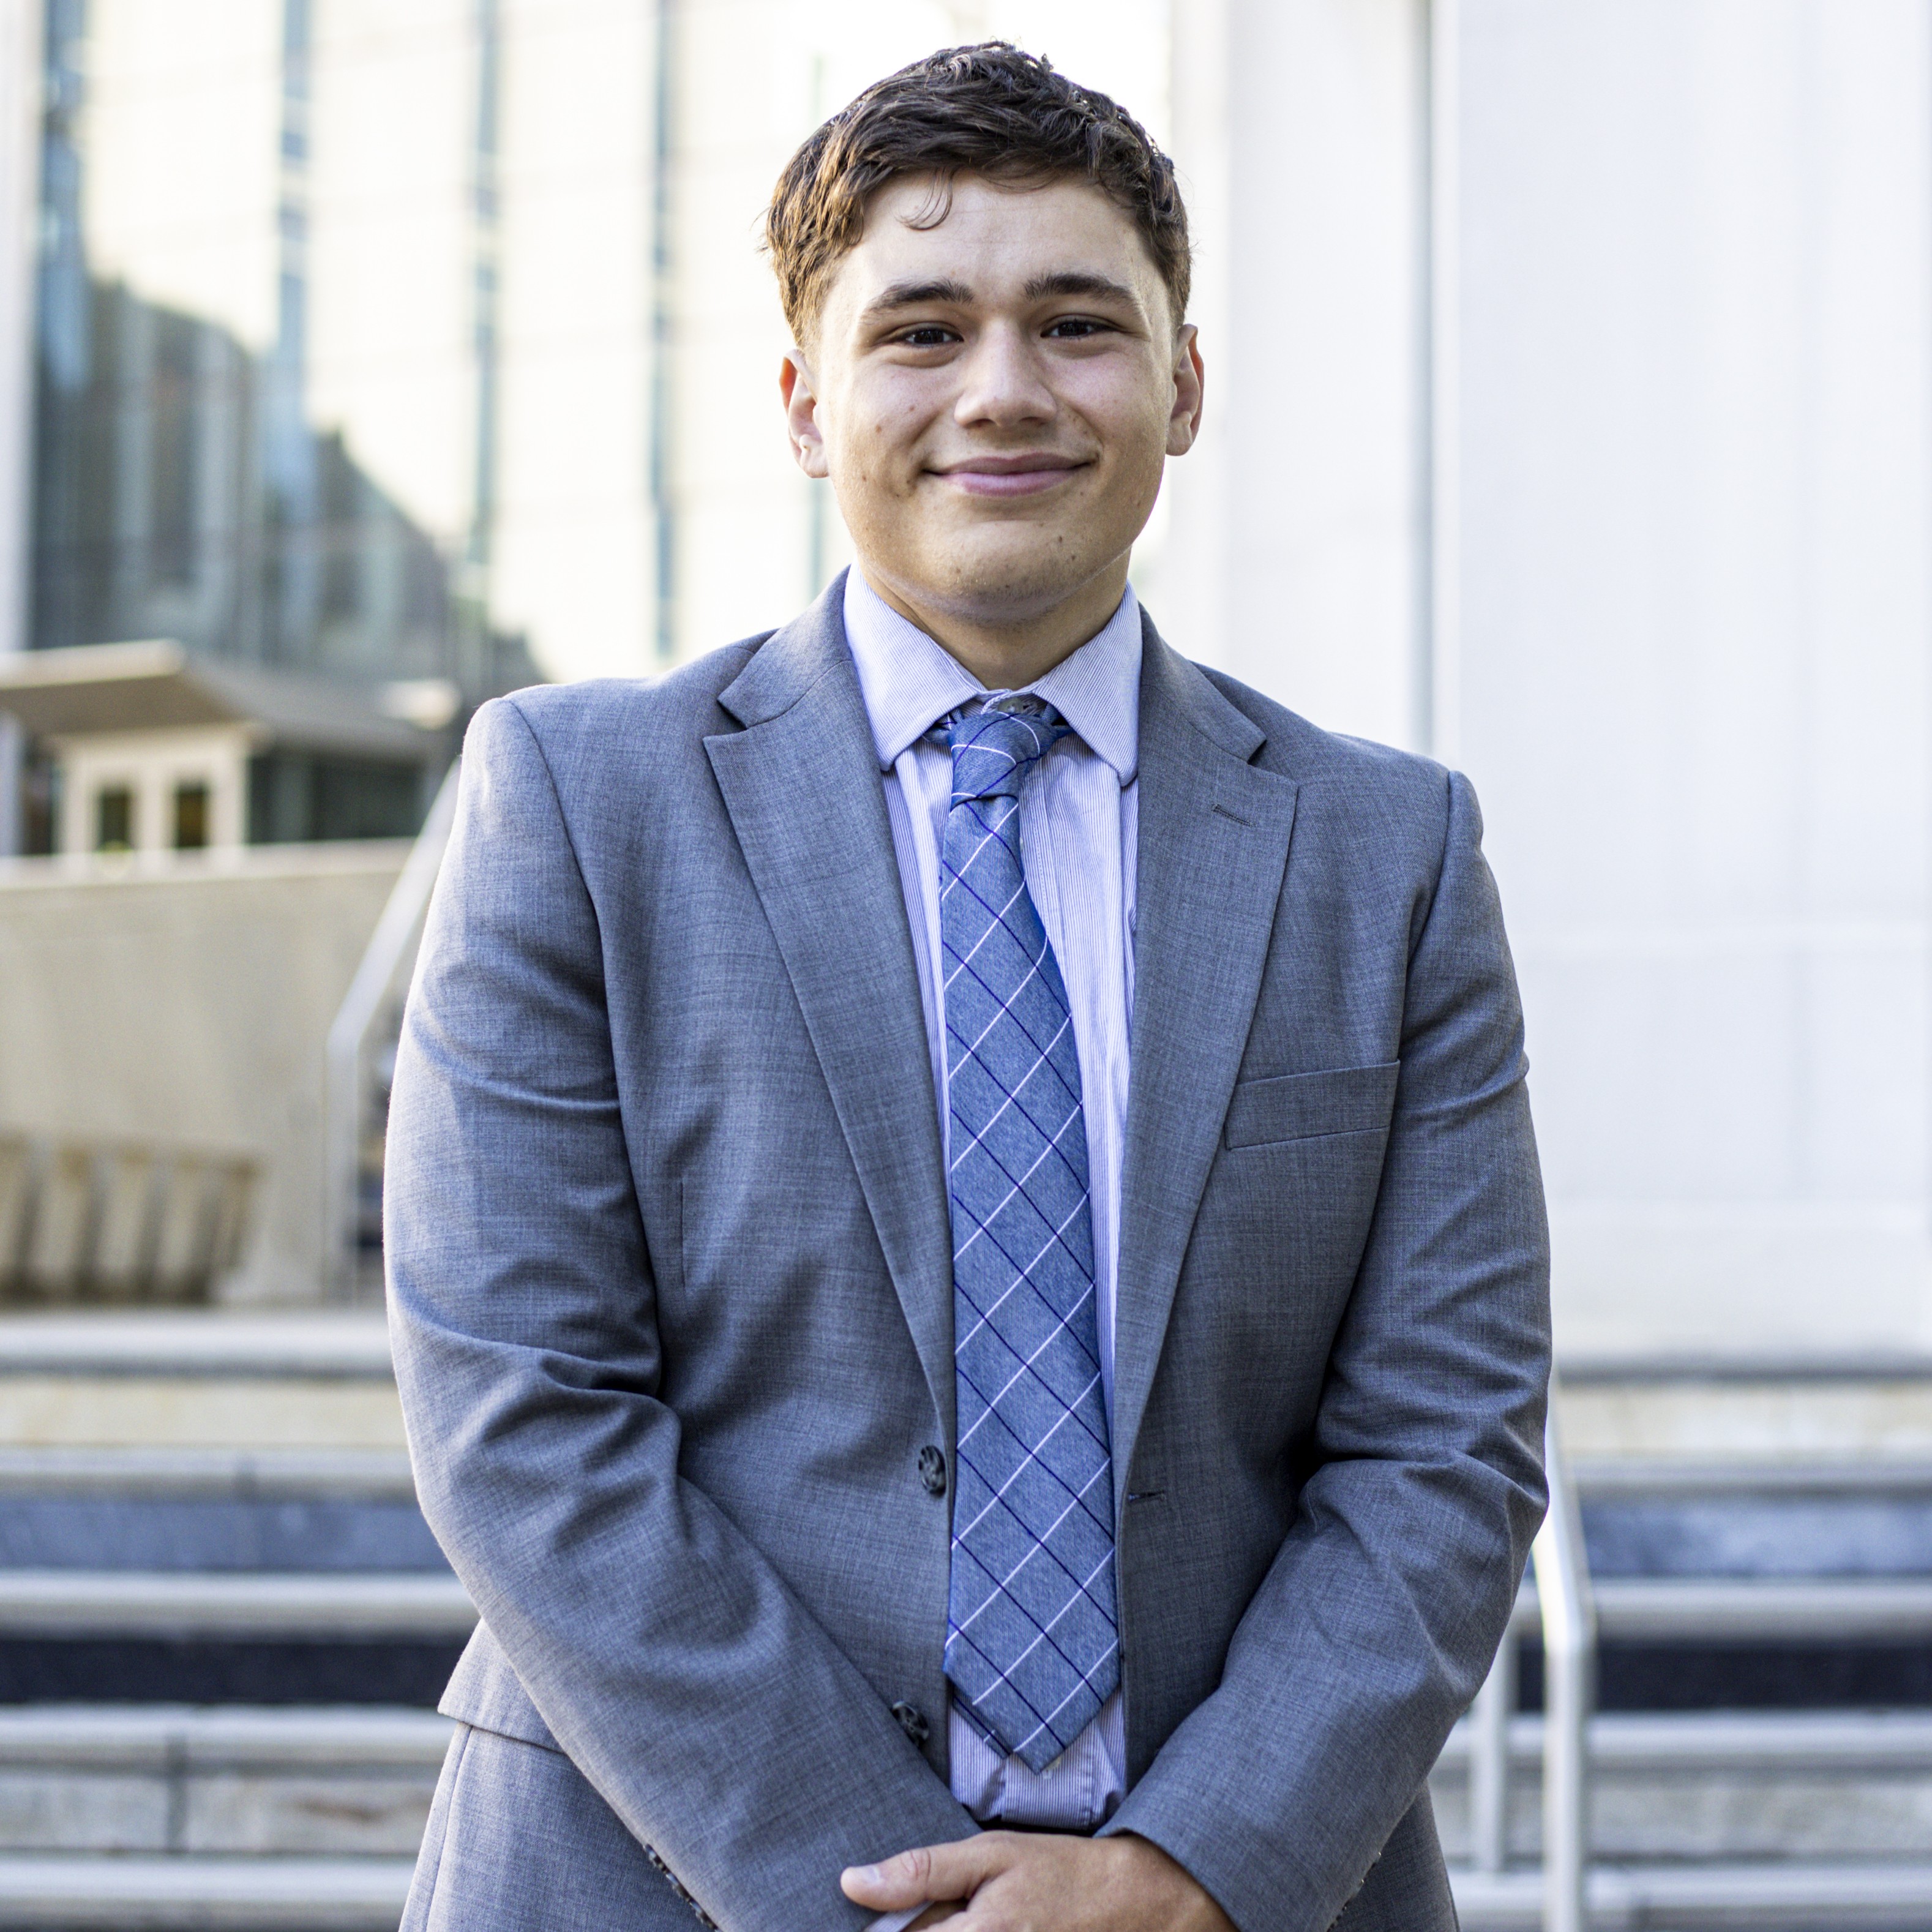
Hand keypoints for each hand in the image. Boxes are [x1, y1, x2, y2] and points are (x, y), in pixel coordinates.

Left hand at [842, 1830, 1236, 1931]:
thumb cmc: (1056, 1873)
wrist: (1129, 1904)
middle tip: (941, 1912)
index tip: (861, 1918)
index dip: (876, 1930)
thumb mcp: (989, 1854)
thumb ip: (920, 1872)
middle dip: (912, 1930)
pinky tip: (978, 1927)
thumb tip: (852, 1883)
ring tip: (958, 1919)